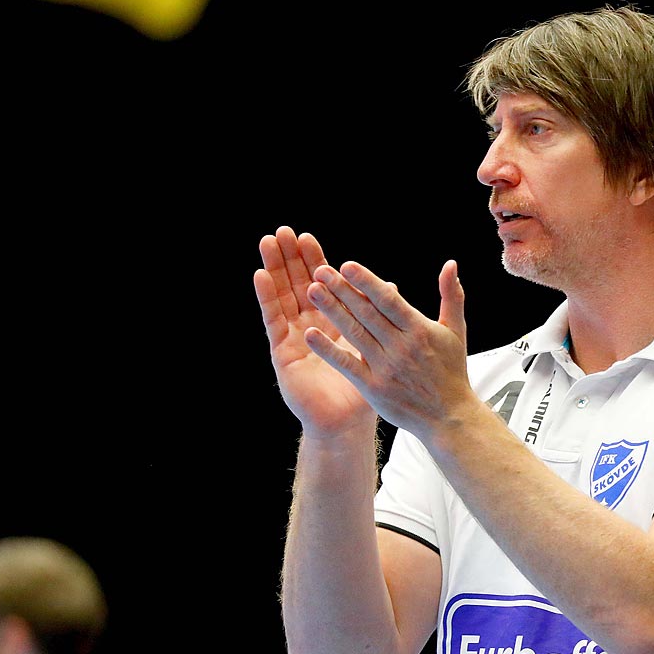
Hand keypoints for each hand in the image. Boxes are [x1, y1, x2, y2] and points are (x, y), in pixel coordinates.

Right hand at [254, 226, 376, 438]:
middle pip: (297, 285)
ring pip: (283, 296)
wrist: (345, 422)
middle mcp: (310, 325)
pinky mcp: (282, 351)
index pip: (321, 285)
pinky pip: (274, 320)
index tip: (307, 237)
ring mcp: (293, 336)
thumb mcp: (374, 348)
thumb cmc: (361, 389)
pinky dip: (267, 297)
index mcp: (332, 322)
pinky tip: (261, 275)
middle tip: (284, 232)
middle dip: (290, 259)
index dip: (313, 261)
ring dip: (275, 269)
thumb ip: (380, 317)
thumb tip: (393, 287)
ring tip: (268, 243)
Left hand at [301, 258, 472, 439]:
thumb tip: (450, 264)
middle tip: (320, 271)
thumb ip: (451, 295)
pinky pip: (347, 365)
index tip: (346, 265)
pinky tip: (311, 334)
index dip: (367, 281)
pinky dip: (329, 350)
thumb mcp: (456, 330)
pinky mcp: (373, 388)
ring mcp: (386, 368)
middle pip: (367, 313)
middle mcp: (401, 346)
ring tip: (312, 291)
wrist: (448, 416)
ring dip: (332, 311)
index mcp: (420, 330)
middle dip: (342, 290)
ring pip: (354, 333)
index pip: (389, 299)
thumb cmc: (451, 371)